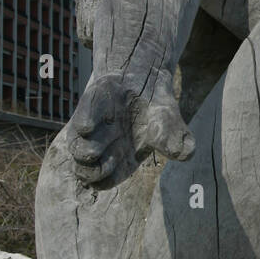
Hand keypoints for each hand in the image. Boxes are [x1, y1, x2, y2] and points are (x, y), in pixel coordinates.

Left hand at [69, 73, 194, 187]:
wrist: (144, 77)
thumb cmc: (157, 108)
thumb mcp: (171, 124)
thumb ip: (177, 140)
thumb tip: (182, 154)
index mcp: (122, 160)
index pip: (104, 181)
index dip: (104, 180)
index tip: (111, 170)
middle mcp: (103, 148)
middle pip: (86, 171)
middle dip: (91, 170)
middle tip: (104, 158)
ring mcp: (92, 129)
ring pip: (77, 149)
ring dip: (83, 150)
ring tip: (95, 146)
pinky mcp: (88, 108)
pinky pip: (81, 118)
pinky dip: (84, 123)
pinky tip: (88, 126)